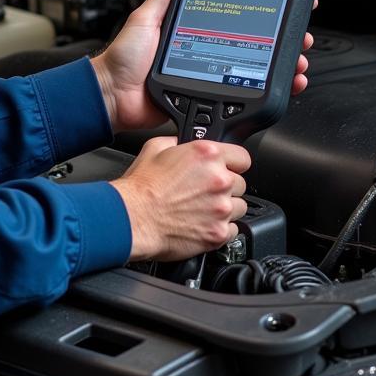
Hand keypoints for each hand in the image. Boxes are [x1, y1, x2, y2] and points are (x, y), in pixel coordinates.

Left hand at [91, 0, 315, 132]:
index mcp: (194, 28)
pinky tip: (288, 84)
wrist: (114, 97)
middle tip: (300, 34)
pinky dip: (272, 89)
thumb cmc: (124, 59)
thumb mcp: (145, 19)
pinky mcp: (212, 94)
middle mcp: (208, 48)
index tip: (285, 2)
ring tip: (299, 59)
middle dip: (284, 37)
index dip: (262, 9)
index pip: (235, 14)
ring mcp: (213, 72)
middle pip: (256, 41)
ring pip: (258, 68)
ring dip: (285, 63)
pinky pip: (245, 91)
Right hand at [111, 136, 250, 260]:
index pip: (242, 156)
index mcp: (207, 155)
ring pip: (239, 207)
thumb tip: (184, 144)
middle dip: (226, 186)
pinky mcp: (219, 232)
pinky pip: (233, 229)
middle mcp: (219, 180)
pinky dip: (221, 227)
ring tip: (202, 208)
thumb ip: (178, 142)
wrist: (133, 218)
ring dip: (225, 207)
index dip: (233, 162)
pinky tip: (203, 223)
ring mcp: (221, 208)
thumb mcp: (155, 147)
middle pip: (241, 183)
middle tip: (204, 191)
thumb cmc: (141, 187)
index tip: (227, 168)